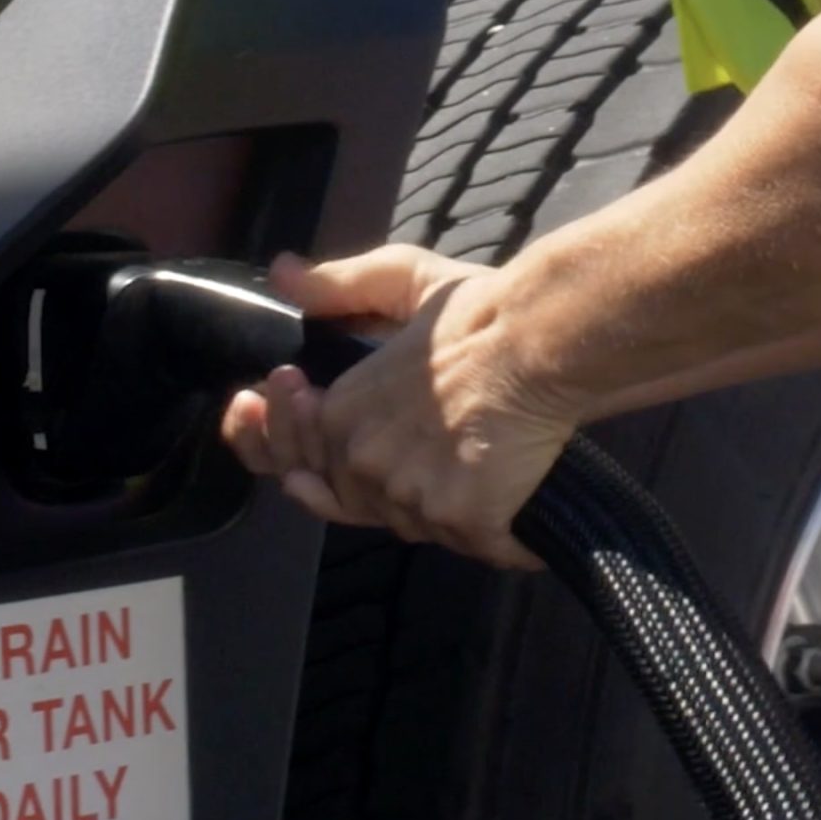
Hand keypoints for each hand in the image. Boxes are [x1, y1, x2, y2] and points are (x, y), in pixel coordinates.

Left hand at [219, 246, 577, 569]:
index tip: (375, 459)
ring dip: (447, 510)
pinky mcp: (465, 521)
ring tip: (481, 472)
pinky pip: (480, 545)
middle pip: (369, 504)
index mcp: (341, 414)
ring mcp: (413, 498)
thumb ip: (339, 285)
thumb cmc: (477, 312)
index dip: (329, 469)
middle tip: (444, 455)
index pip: (315, 467)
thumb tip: (281, 275)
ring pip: (423, 526)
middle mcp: (364, 463)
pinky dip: (502, 536)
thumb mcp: (401, 278)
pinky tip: (518, 514)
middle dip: (398, 485)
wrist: (539, 342)